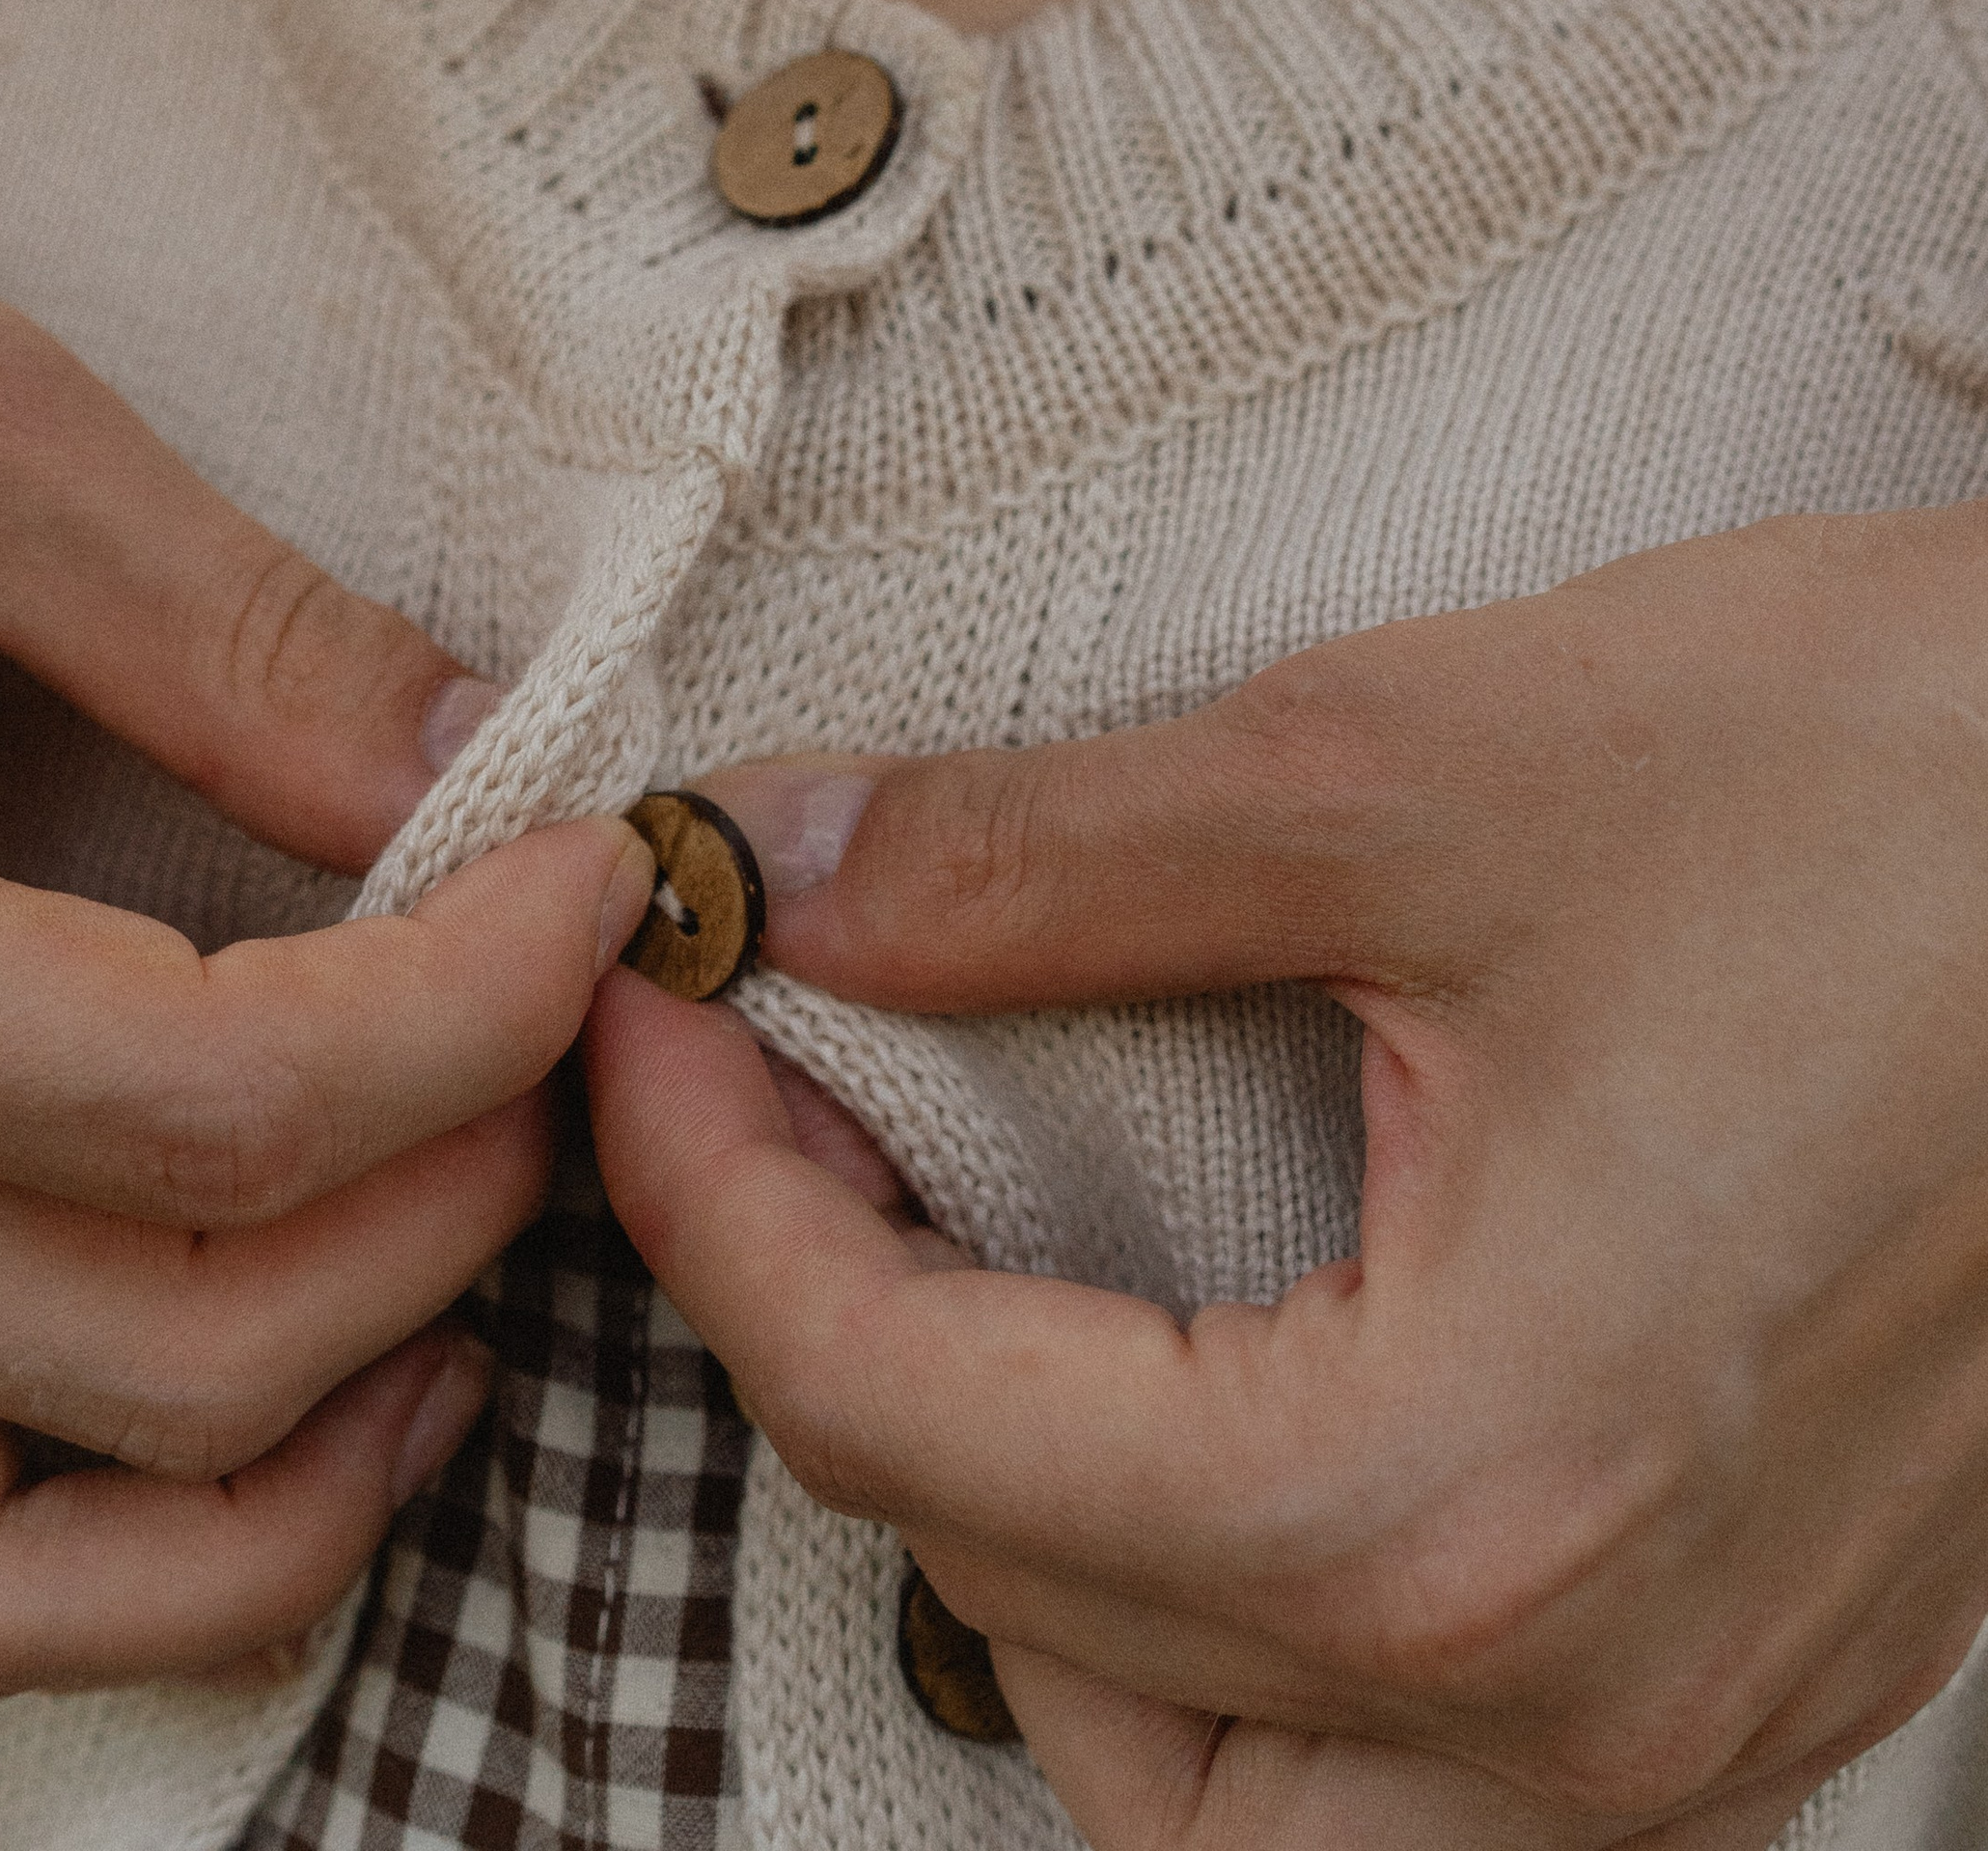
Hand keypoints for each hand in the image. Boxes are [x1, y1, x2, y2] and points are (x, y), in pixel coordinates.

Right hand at [0, 83, 651, 1684]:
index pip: (199, 1095)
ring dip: (302, 1433)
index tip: (605, 877)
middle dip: (446, 1194)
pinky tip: (300, 1376)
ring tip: (474, 1238)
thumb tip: (506, 785)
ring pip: (7, 1549)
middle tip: (575, 1013)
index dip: (478, 1008)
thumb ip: (236, 629)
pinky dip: (116, 1538)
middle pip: (149, 1333)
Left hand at [592, 512, 1987, 1832]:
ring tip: (947, 1320)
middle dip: (829, 1368)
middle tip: (763, 1128)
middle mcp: (1578, 1694)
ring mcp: (1689, 1726)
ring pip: (1223, 1832)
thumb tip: (794, 864)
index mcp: (1462, 1492)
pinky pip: (1417, 1800)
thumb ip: (1053, 856)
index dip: (710, 1195)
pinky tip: (1195, 1434)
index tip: (650, 1003)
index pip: (916, 1422)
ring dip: (1024, 1597)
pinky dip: (1233, 1661)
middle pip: (1029, 1626)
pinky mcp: (1762, 1674)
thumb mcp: (1415, 769)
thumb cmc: (1890, 791)